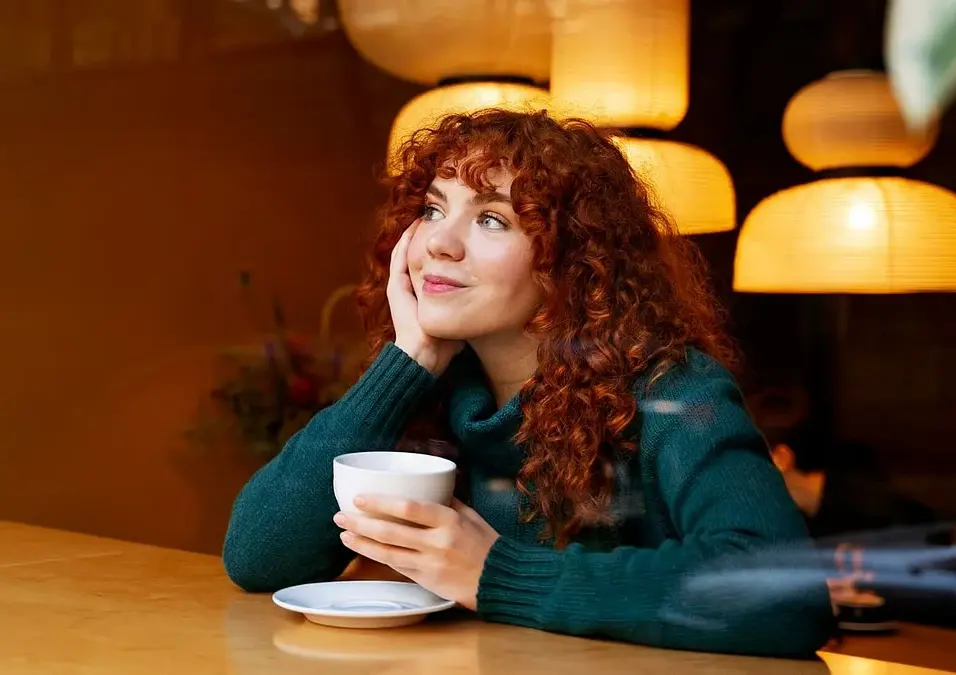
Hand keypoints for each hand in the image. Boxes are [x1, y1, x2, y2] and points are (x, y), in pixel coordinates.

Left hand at [333, 496, 499, 610]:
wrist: (498, 580)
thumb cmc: (486, 545)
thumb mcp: (471, 516)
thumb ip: (447, 503)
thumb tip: (425, 486)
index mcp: (450, 521)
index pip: (410, 508)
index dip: (382, 503)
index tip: (361, 497)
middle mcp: (437, 542)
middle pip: (391, 531)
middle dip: (362, 522)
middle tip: (341, 514)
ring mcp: (430, 563)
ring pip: (388, 552)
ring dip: (362, 542)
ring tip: (344, 532)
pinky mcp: (426, 580)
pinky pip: (396, 566)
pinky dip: (376, 556)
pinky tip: (362, 548)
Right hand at [387, 223, 462, 375]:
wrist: (426, 356)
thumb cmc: (447, 344)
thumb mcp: (463, 317)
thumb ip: (473, 307)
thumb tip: (494, 298)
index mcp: (424, 295)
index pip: (431, 266)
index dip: (439, 250)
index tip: (452, 234)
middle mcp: (410, 289)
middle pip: (416, 255)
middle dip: (426, 236)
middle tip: (435, 216)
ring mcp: (400, 287)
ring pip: (405, 252)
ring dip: (414, 233)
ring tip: (424, 214)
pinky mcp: (396, 287)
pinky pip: (399, 257)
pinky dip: (406, 240)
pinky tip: (415, 225)